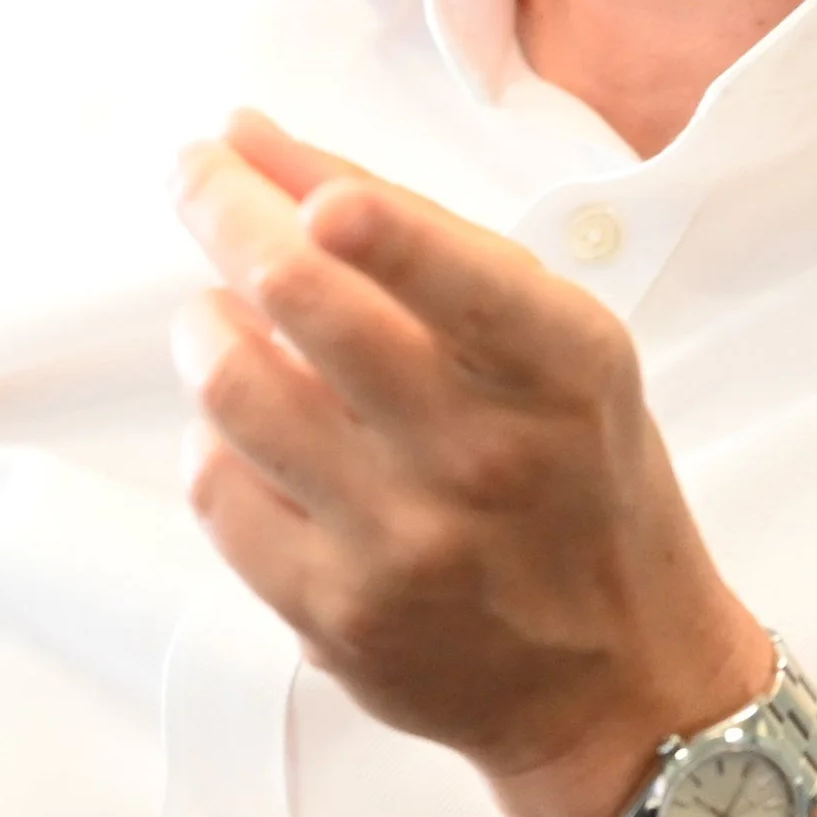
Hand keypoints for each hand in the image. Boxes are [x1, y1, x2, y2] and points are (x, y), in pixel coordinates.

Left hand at [172, 111, 771, 816]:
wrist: (619, 677)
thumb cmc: (578, 471)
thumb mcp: (553, 334)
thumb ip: (411, 226)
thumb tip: (252, 139)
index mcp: (559, 368)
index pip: (464, 283)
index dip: (384, 229)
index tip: (320, 198)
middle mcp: (483, 456)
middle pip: (309, 305)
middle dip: (226, 213)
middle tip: (197, 176)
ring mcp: (404, 544)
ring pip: (236, 392)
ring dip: (206, 324)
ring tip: (221, 311)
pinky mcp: (335, 617)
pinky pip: (218, 490)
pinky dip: (213, 433)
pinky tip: (246, 420)